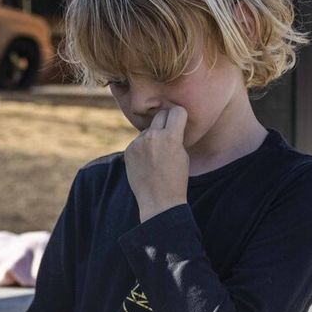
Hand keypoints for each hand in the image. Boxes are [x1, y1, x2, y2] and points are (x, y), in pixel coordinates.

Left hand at [123, 105, 188, 219]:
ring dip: (153, 136)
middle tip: (170, 132)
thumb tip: (169, 122)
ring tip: (157, 157)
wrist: (159, 200)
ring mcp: (138, 143)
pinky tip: (147, 163)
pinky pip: (138, 141)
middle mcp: (153, 137)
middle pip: (161, 115)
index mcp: (171, 137)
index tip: (182, 121)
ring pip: (148, 130)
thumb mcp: (183, 154)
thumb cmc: (176, 178)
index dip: (181, 117)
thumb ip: (175, 136)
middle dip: (167, 121)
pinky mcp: (128, 151)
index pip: (177, 111)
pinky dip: (143, 147)